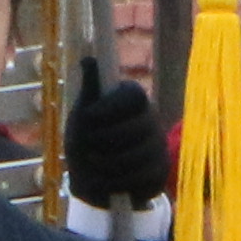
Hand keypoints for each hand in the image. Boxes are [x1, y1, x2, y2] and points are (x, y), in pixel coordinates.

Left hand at [60, 57, 168, 208]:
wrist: (91, 180)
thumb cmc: (86, 141)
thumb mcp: (81, 115)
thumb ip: (89, 90)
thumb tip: (88, 58)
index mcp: (132, 100)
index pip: (134, 95)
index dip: (111, 106)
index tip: (87, 116)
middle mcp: (150, 119)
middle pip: (138, 126)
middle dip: (107, 140)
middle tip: (88, 147)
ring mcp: (158, 146)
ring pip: (140, 155)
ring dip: (108, 163)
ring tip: (93, 164)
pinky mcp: (159, 171)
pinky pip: (143, 177)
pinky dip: (118, 182)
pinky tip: (106, 180)